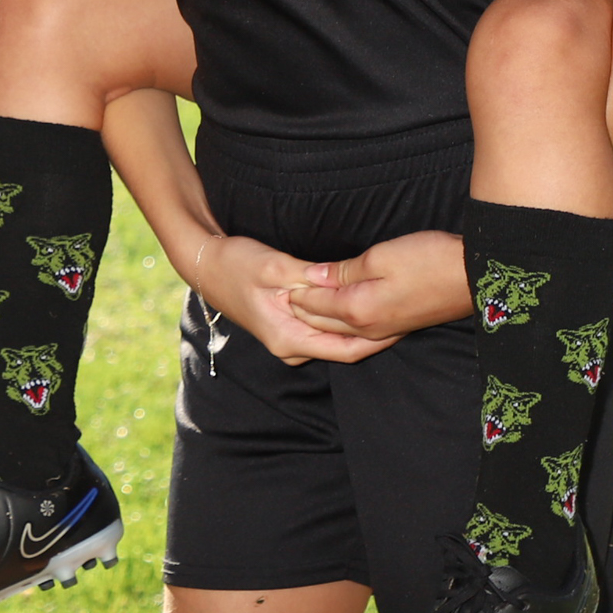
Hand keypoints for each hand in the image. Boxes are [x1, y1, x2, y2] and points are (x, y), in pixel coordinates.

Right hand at [185, 232, 396, 366]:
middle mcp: (290, 347)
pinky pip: (325, 332)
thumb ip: (311, 279)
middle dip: (376, 333)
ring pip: (335, 341)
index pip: (346, 350)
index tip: (406, 321)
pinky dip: (344, 321)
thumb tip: (343, 284)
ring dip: (361, 326)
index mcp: (288, 338)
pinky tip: (362, 304)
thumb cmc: (235, 263)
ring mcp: (289, 340)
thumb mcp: (275, 266)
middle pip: (344, 348)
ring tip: (391, 307)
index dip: (379, 338)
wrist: (204, 264)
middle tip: (408, 314)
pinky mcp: (289, 329)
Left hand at [288, 230, 468, 341]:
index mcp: (359, 310)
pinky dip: (342, 326)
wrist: (475, 275)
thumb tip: (313, 276)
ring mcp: (386, 330)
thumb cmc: (429, 260)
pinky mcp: (400, 326)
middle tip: (280, 297)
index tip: (277, 283)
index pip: (314, 305)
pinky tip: (341, 320)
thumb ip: (343, 270)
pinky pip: (361, 333)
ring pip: (341, 331)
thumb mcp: (380, 257)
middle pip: (323, 323)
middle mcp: (369, 328)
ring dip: (320, 321)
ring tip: (303, 308)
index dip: (295, 293)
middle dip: (301, 311)